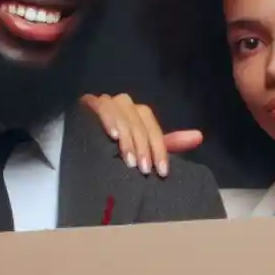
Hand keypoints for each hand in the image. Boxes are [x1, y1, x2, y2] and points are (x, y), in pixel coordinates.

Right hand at [81, 93, 202, 176]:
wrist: (75, 148)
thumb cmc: (110, 151)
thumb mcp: (141, 149)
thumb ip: (167, 143)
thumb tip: (199, 136)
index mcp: (137, 113)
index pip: (152, 127)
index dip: (160, 149)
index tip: (162, 172)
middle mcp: (123, 104)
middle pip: (139, 120)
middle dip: (144, 146)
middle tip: (144, 170)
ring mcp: (105, 102)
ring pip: (123, 114)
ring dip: (128, 138)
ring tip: (128, 161)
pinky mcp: (87, 103)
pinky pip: (101, 106)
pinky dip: (109, 120)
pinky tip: (112, 136)